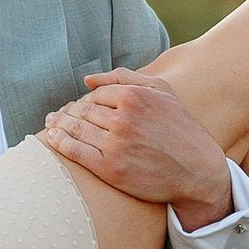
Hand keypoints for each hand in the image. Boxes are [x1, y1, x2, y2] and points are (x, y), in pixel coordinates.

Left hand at [40, 71, 234, 227]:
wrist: (198, 171)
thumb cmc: (180, 128)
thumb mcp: (162, 92)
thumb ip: (125, 77)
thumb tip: (87, 80)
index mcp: (134, 96)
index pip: (95, 95)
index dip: (84, 101)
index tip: (76, 107)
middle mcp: (123, 118)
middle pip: (82, 111)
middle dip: (67, 113)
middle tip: (55, 116)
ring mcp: (116, 145)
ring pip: (75, 129)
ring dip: (58, 125)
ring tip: (51, 126)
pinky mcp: (111, 169)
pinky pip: (76, 151)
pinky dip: (60, 143)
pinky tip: (52, 140)